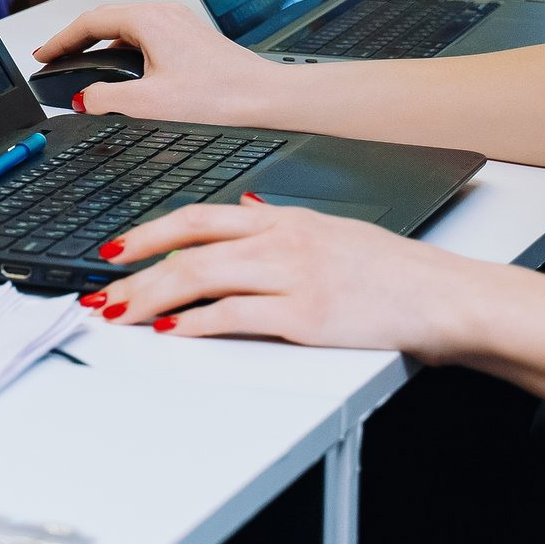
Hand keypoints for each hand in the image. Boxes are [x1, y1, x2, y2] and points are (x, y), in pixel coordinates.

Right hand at [31, 0, 281, 126]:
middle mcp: (165, 15)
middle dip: (77, 41)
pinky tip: (126, 77)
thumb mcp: (149, 103)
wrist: (270, 101)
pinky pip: (147, 40)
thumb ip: (106, 100)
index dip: (60, 39)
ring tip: (84, 68)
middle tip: (55, 59)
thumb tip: (85, 100)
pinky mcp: (193, 42)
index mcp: (149, 20)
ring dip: (102, 47)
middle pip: (107, 21)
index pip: (89, 22)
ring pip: (128, 31)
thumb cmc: (221, 97)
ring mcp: (181, 26)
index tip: (43, 55)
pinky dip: (125, 54)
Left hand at [83, 195, 487, 360]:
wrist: (443, 296)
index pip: (200, 215)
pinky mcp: (306, 315)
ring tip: (121, 312)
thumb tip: (244, 212)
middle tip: (101, 287)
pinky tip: (171, 332)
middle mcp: (281, 240)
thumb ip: (282, 225)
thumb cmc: (391, 271)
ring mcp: (293, 276)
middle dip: (137, 268)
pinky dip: (195, 324)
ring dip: (152, 296)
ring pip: (203, 277)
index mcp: (283, 218)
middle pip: (190, 248)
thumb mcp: (331, 231)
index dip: (151, 230)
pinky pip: (235, 316)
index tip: (116, 246)